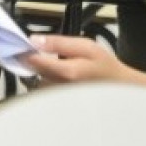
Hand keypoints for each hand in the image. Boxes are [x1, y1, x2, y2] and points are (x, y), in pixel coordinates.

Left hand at [21, 34, 145, 88]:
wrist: (120, 90)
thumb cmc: (104, 66)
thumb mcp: (86, 46)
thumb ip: (59, 43)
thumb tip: (33, 40)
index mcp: (66, 73)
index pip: (32, 62)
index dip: (25, 52)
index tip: (25, 46)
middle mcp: (58, 90)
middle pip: (33, 72)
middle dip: (37, 63)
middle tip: (54, 58)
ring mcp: (57, 100)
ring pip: (38, 82)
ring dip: (44, 74)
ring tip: (63, 70)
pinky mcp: (57, 105)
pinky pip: (44, 92)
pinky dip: (49, 84)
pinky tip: (63, 82)